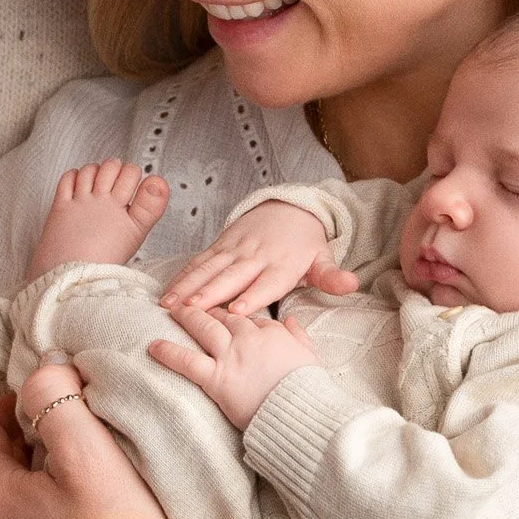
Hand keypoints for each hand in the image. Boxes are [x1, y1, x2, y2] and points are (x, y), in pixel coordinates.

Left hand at [27, 160, 168, 277]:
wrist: (71, 279)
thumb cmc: (102, 264)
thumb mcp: (136, 235)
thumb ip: (150, 207)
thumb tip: (158, 181)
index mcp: (123, 212)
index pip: (133, 175)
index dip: (134, 174)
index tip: (135, 181)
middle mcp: (102, 203)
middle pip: (113, 167)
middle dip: (117, 168)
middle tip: (117, 178)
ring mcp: (80, 203)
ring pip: (90, 170)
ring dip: (96, 170)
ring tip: (99, 181)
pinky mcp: (60, 206)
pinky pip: (67, 179)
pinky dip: (74, 176)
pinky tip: (78, 184)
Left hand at [148, 303, 318, 429]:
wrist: (302, 414)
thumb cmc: (309, 390)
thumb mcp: (310, 355)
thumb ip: (299, 335)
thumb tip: (291, 321)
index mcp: (272, 332)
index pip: (249, 316)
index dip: (236, 315)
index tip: (228, 313)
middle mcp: (248, 338)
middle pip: (223, 316)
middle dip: (208, 308)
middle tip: (194, 303)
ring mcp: (230, 356)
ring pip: (203, 328)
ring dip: (186, 316)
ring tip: (172, 309)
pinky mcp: (217, 378)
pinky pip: (187, 361)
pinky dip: (169, 353)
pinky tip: (153, 347)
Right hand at [158, 200, 355, 314]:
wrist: (290, 208)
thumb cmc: (305, 244)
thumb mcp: (323, 258)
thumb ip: (332, 276)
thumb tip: (351, 284)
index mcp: (282, 264)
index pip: (266, 283)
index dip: (252, 296)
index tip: (236, 310)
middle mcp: (256, 255)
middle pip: (231, 276)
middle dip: (209, 292)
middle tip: (190, 310)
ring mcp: (235, 248)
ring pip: (209, 268)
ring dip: (188, 285)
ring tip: (169, 303)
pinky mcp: (221, 244)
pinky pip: (199, 260)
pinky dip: (182, 275)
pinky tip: (167, 292)